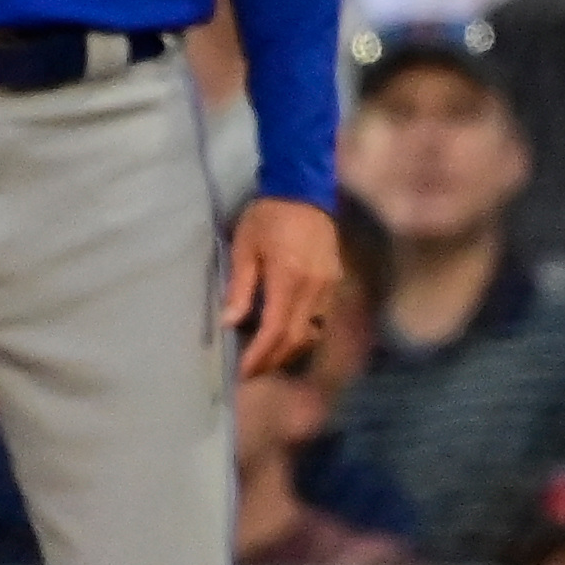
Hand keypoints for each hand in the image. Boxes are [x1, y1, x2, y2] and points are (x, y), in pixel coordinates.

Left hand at [223, 196, 340, 377]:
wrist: (305, 191)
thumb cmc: (267, 217)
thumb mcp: (244, 247)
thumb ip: (240, 287)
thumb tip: (230, 322)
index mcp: (289, 279)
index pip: (275, 330)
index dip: (258, 356)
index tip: (241, 372)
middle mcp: (314, 289)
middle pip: (295, 339)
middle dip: (272, 360)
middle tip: (250, 373)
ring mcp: (328, 288)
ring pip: (311, 333)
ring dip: (288, 351)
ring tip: (266, 359)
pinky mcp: (334, 283)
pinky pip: (320, 320)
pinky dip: (302, 335)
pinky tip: (285, 336)